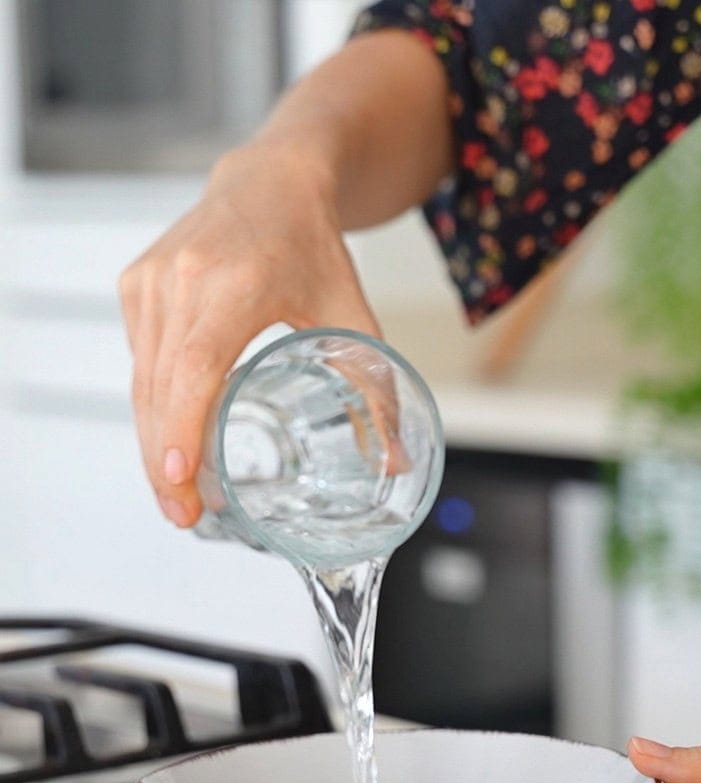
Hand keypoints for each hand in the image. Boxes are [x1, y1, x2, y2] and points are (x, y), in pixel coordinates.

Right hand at [119, 143, 379, 527]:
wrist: (268, 180)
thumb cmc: (311, 244)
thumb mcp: (352, 311)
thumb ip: (375, 385)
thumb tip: (395, 460)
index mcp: (237, 282)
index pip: (198, 364)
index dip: (184, 425)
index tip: (182, 478)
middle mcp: (183, 279)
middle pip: (161, 387)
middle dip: (166, 461)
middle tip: (185, 515)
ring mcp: (151, 282)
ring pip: (143, 381)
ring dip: (154, 444)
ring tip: (176, 496)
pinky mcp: (136, 287)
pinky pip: (141, 362)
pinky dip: (153, 408)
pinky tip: (171, 445)